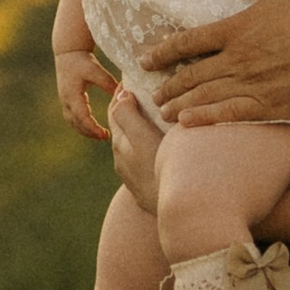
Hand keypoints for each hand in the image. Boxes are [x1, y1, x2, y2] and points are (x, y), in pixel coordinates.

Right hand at [54, 48, 116, 141]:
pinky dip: (82, 125)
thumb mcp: (96, 71)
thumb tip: (122, 95)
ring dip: (85, 131)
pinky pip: (72, 118)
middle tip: (105, 137)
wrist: (68, 53)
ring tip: (100, 135)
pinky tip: (93, 128)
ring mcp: (65, 101)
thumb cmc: (83, 61)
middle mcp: (66, 101)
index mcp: (72, 95)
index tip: (104, 134)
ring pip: (73, 123)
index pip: (82, 117)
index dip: (93, 128)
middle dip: (90, 132)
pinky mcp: (66, 100)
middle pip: (77, 123)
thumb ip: (108, 83)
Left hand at [107, 81, 164, 212]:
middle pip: (122, 127)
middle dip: (128, 109)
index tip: (131, 77)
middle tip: (142, 92)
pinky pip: (140, 161)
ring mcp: (132, 176)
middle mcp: (122, 159)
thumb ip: (129, 116)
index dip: (123, 92)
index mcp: (121, 143)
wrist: (173, 211)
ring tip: (151, 117)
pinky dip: (144, 148)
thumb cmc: (160, 171)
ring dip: (137, 129)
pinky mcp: (142, 189)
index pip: (117, 109)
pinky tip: (156, 147)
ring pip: (130, 145)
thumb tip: (121, 95)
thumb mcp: (144, 138)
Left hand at [150, 0, 289, 124]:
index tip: (146, 58)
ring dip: (180, 104)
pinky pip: (232, 115)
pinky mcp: (275, 105)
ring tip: (163, 111)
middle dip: (168, 84)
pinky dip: (207, 120)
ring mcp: (256, 84)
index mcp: (239, 27)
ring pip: (206, 97)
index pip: (190, 41)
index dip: (164, 51)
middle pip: (192, 74)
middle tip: (152, 92)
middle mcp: (241, 58)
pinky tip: (188, 124)